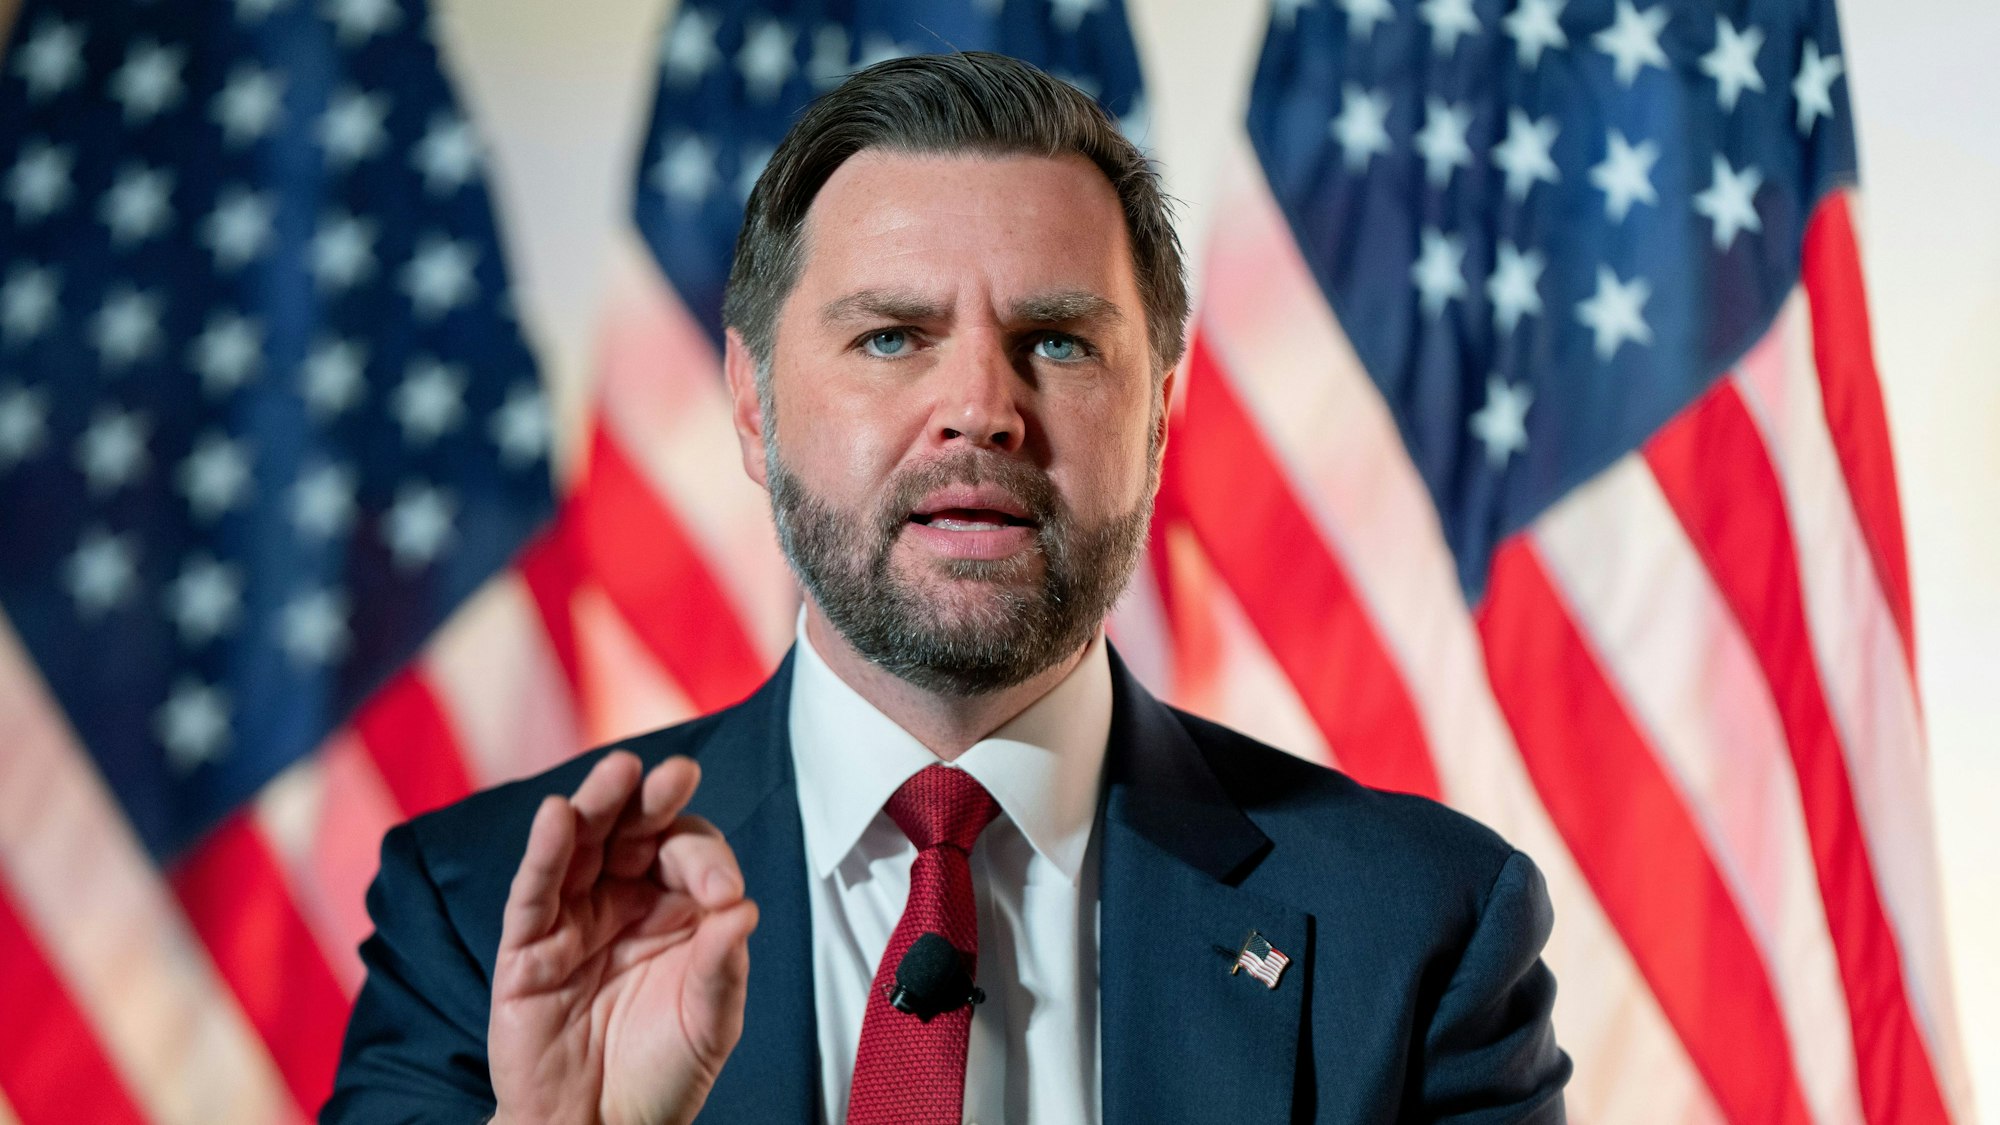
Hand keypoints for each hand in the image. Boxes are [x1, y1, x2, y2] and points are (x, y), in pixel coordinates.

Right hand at [488, 752, 758, 1124]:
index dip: (708, 863)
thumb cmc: (661, 1076)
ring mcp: (573, 920)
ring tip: (619, 770)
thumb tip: (744, 910)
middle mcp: (623, 902)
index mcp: (676, 910)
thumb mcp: (712, 1025)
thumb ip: (724, 969)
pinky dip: (545, 853)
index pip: (691, 855)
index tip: (724, 897)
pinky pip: (534, 892)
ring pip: (581, 846)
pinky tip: (558, 815)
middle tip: (676, 774)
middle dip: (654, 799)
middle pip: (634, 831)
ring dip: (598, 803)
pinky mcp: (527, 950)